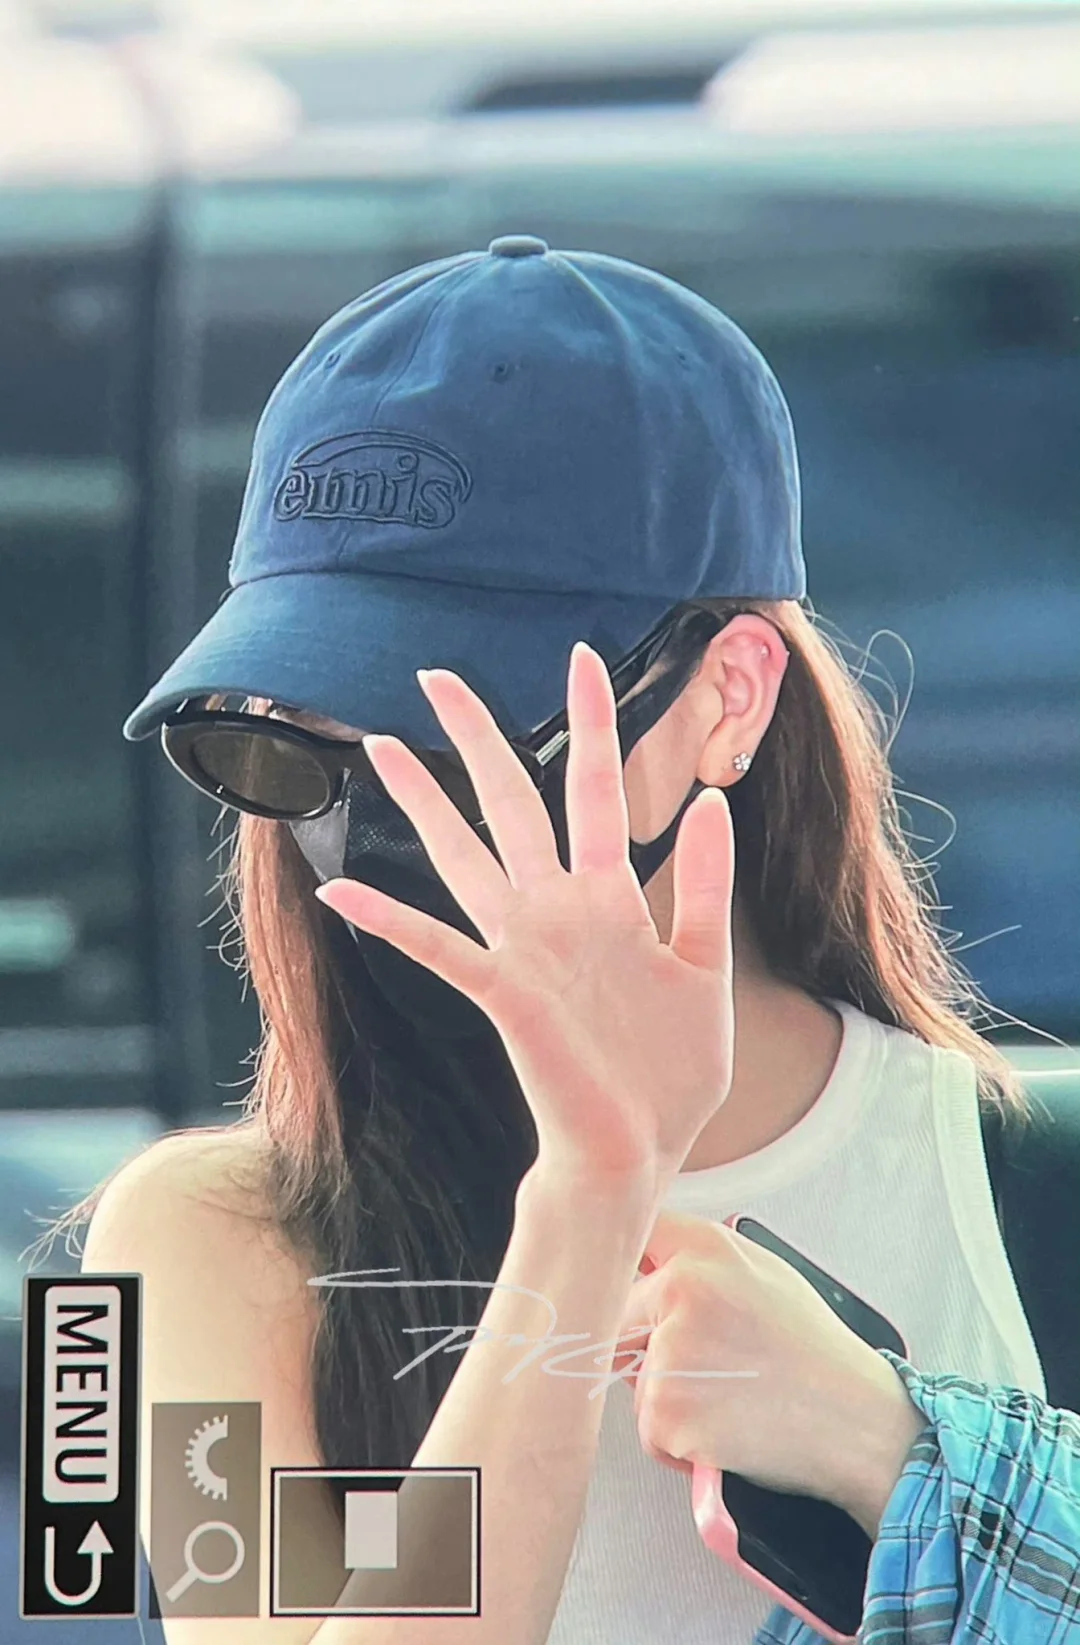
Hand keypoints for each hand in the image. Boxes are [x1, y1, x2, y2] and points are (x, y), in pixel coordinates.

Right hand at [314, 642, 735, 1191]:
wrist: (641, 1150)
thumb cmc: (672, 1071)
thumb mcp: (704, 966)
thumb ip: (700, 884)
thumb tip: (711, 798)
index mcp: (609, 899)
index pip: (596, 789)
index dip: (592, 723)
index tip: (584, 658)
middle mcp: (558, 911)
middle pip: (511, 802)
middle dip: (479, 736)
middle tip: (439, 677)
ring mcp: (524, 949)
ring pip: (466, 854)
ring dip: (425, 800)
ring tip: (383, 746)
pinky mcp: (504, 994)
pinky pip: (438, 947)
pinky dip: (391, 919)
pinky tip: (341, 891)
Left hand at [615, 1212, 926, 1534]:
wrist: (855, 1421)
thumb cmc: (814, 1352)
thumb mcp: (764, 1271)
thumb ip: (700, 1254)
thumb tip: (645, 1256)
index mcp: (704, 1248)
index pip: (631, 1235)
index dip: (627, 1264)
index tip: (629, 1282)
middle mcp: (680, 1288)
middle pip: (618, 1312)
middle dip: (645, 1341)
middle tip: (706, 1362)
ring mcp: (668, 1349)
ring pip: (632, 1375)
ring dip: (665, 1395)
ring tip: (727, 1394)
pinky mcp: (664, 1410)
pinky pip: (648, 1427)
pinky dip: (676, 1440)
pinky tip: (724, 1427)